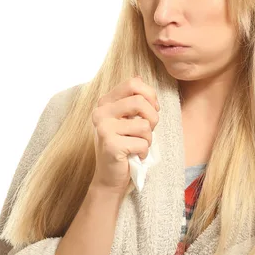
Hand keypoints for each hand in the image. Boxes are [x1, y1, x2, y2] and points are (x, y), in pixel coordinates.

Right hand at [90, 76, 159, 193]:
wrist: (111, 177)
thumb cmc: (124, 145)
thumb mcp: (128, 119)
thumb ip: (132, 99)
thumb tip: (139, 77)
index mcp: (105, 102)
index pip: (133, 83)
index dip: (150, 95)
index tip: (152, 109)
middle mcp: (101, 112)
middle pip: (140, 101)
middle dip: (153, 118)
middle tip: (149, 130)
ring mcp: (104, 129)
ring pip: (144, 125)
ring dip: (149, 139)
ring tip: (139, 145)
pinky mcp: (111, 145)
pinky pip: (142, 143)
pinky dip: (144, 152)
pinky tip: (135, 156)